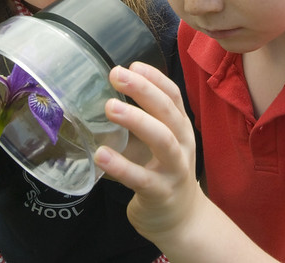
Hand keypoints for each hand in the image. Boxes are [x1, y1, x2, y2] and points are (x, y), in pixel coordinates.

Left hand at [94, 62, 201, 243]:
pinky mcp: (161, 193)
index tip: (132, 65)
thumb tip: (105, 94)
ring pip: (162, 139)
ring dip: (136, 120)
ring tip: (109, 107)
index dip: (154, 78)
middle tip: (116, 75)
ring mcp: (175, 169)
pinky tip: (101, 155)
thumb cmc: (162, 173)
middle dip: (143, 89)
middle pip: (168, 110)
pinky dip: (121, 166)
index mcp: (180, 128)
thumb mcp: (158, 142)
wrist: (181, 221)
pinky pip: (141, 178)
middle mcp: (183, 144)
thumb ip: (140, 121)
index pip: (173, 95)